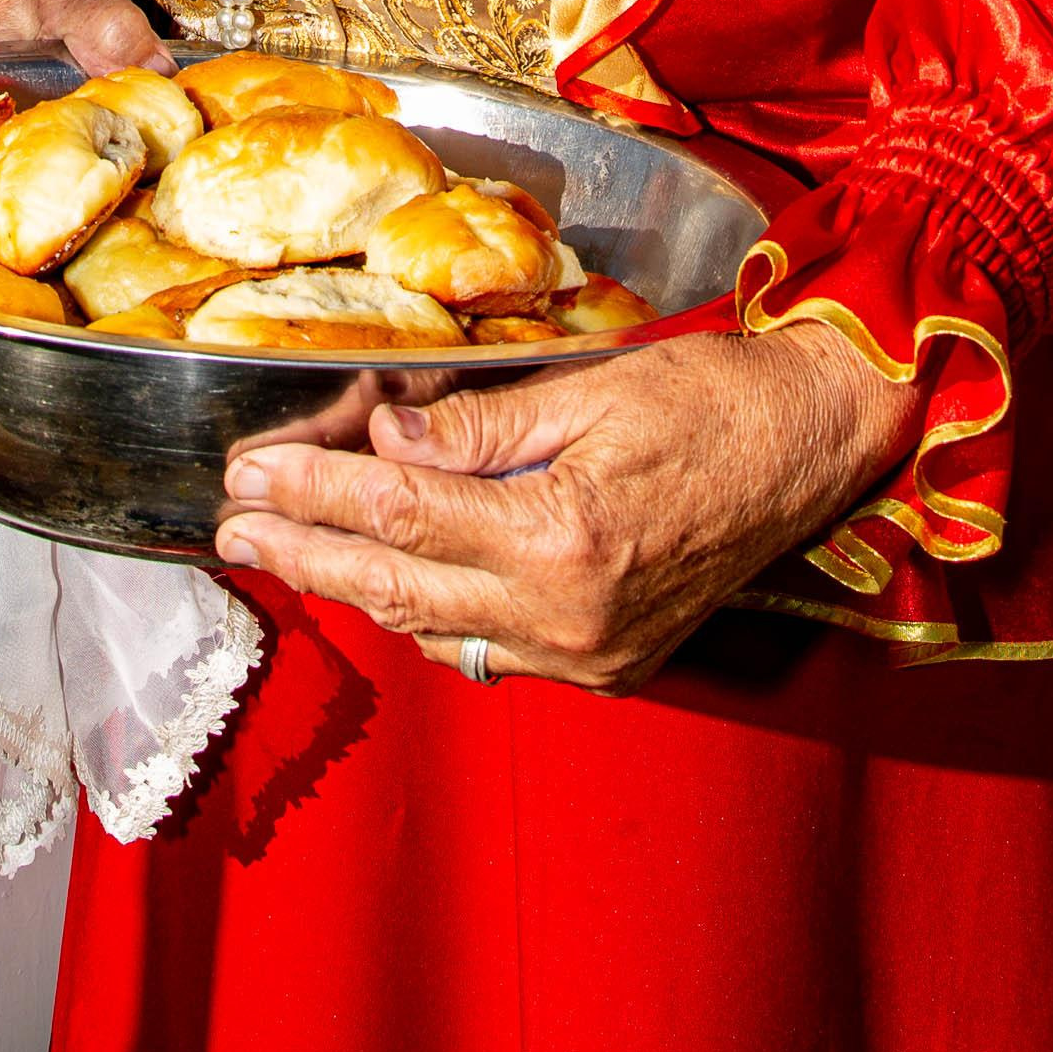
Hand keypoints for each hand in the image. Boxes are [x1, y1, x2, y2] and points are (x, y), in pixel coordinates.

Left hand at [213, 321, 920, 692]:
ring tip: (288, 548)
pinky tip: (388, 581)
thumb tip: (388, 439)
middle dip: (306, 552)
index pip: (401, 510)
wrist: (819, 444)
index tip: (249, 471)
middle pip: (398, 585)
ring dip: (356, 585)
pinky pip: (489, 648)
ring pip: (434, 628)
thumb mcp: (595, 388)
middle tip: (233, 529)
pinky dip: (429, 614)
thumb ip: (482, 426)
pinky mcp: (609, 663)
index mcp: (563, 537)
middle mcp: (569, 616)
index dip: (314, 489)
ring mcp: (589, 653)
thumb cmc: (718, 398)